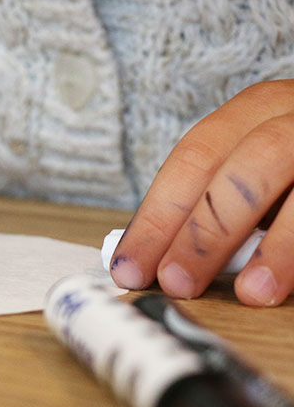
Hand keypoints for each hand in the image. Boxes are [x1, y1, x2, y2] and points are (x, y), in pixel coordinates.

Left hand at [109, 80, 293, 305]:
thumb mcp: (253, 165)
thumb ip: (214, 200)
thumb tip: (158, 257)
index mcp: (254, 111)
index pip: (192, 161)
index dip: (157, 216)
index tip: (130, 267)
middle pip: (244, 169)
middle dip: (205, 232)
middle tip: (177, 283)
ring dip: (277, 247)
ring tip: (250, 294)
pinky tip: (292, 283)